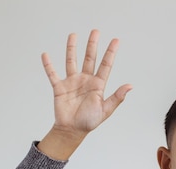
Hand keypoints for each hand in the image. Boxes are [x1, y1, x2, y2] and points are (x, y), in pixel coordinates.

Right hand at [39, 30, 131, 158]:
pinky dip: (48, 65)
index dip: (110, 53)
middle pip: (89, 59)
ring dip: (72, 49)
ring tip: (73, 35)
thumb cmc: (89, 122)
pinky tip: (46, 55)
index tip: (116, 41)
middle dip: (92, 45)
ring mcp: (72, 82)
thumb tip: (130, 86)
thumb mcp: (106, 110)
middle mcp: (85, 80)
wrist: (72, 131)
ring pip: (71, 61)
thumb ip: (117, 97)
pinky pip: (52, 74)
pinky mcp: (59, 88)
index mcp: (98, 85)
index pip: (105, 65)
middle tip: (95, 31)